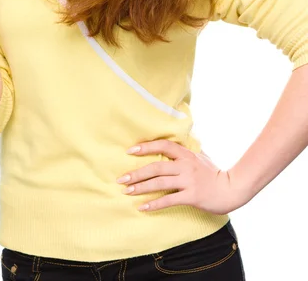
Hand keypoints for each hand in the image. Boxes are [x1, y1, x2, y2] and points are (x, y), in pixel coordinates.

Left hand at [116, 139, 244, 213]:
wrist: (232, 188)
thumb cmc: (214, 173)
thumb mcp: (201, 156)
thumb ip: (186, 152)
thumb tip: (172, 145)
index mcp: (186, 154)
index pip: (163, 145)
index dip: (146, 147)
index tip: (129, 151)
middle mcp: (185, 165)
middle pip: (156, 166)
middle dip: (136, 172)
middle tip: (121, 178)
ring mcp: (188, 181)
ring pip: (159, 183)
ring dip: (141, 187)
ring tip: (126, 191)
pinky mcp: (191, 196)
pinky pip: (169, 200)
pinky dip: (154, 204)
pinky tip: (142, 207)